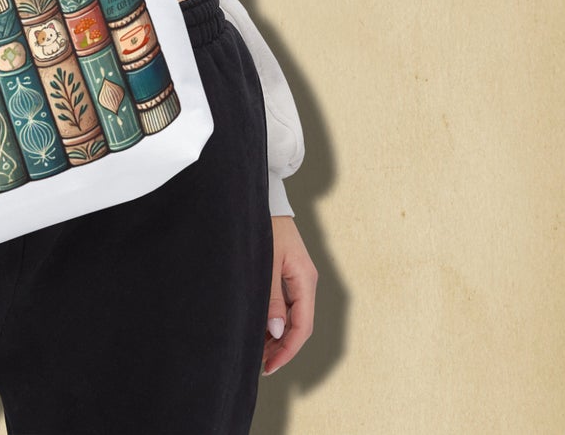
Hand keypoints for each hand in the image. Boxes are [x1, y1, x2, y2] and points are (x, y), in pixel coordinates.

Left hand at [262, 215, 316, 375]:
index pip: (302, 326)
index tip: (270, 366)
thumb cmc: (265, 226)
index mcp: (305, 279)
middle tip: (261, 364)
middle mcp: (305, 280)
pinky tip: (262, 327)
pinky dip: (275, 318)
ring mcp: (298, 276)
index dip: (287, 350)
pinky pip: (287, 303)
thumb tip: (278, 331)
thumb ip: (272, 297)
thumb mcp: (266, 262)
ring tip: (259, 350)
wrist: (264, 198)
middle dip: (282, 347)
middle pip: (299, 324)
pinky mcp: (289, 271)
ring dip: (278, 335)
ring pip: (293, 315)